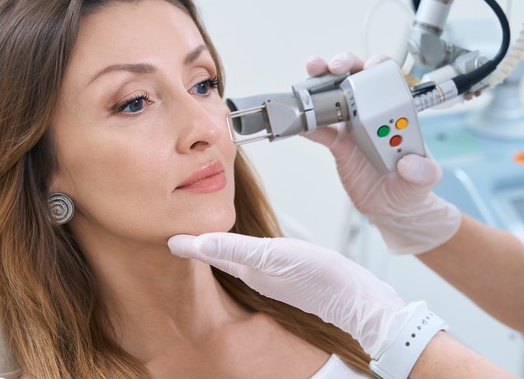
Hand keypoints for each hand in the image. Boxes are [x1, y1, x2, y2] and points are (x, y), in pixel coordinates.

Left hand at [168, 232, 423, 358]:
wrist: (360, 303)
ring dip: (216, 239)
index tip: (163, 231)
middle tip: (176, 220)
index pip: (207, 251)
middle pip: (216, 251)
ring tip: (201, 224)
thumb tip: (199, 240)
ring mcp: (272, 271)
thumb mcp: (275, 258)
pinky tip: (244, 240)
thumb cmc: (322, 282)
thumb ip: (236, 249)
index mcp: (248, 269)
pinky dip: (241, 243)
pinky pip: (254, 253)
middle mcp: (255, 271)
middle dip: (197, 239)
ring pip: (233, 252)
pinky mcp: (288, 269)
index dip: (186, 240)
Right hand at [303, 52, 460, 253]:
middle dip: (343, 64)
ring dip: (319, 83)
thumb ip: (424, 172)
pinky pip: (320, 130)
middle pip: (356, 78)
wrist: (391, 209)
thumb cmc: (412, 187)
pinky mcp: (338, 143)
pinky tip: (298, 122)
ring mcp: (353, 126)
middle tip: (333, 66)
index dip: (377, 67)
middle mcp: (373, 112)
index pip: (388, 80)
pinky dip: (307, 124)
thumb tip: (410, 164)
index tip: (368, 68)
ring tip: (308, 80)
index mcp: (397, 112)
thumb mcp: (426, 179)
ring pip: (334, 96)